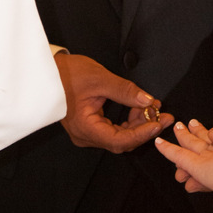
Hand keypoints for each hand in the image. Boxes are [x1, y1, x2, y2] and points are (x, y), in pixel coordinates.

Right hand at [55, 53, 173, 152]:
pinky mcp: (90, 126)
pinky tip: (139, 109)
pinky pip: (112, 129)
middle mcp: (86, 136)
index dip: (142, 133)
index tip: (158, 123)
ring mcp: (87, 133)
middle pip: (121, 141)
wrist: (48, 71)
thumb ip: (125, 91)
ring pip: (118, 135)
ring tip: (153, 108)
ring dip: (137, 123)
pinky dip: (127, 121)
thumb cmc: (67, 74)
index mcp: (85, 128)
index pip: (120, 140)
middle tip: (164, 115)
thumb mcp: (100, 79)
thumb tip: (147, 101)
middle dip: (144, 128)